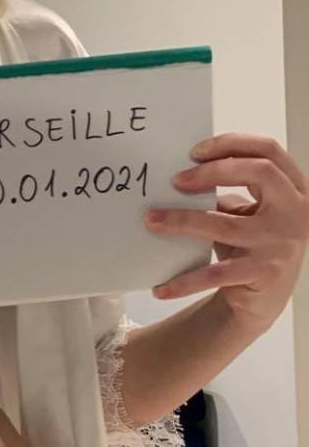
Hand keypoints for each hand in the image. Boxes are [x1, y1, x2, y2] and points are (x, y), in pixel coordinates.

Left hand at [144, 134, 308, 331]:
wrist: (264, 302)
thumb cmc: (253, 248)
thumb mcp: (250, 215)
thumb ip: (231, 193)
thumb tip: (184, 177)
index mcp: (295, 189)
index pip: (269, 151)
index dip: (233, 144)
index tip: (196, 151)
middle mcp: (295, 212)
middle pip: (259, 173)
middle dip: (213, 171)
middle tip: (176, 181)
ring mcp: (280, 244)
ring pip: (225, 224)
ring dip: (182, 220)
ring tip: (152, 220)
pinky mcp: (261, 273)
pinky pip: (215, 274)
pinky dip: (184, 281)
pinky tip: (161, 288)